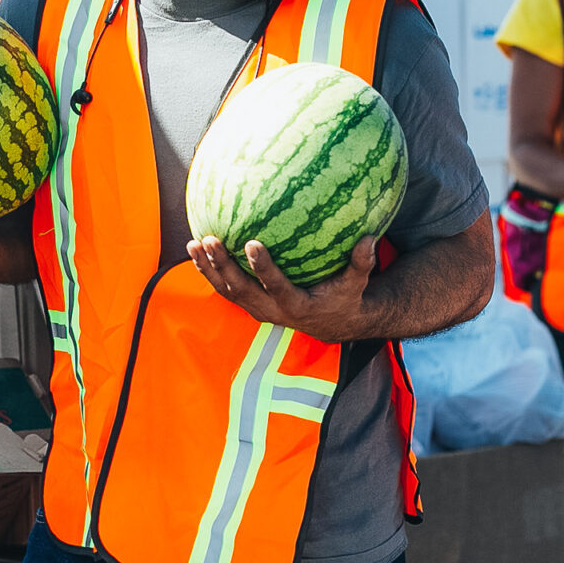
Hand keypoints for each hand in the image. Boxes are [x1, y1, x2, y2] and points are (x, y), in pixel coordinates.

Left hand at [185, 234, 378, 342]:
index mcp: (297, 306)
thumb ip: (361, 263)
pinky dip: (209, 271)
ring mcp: (258, 308)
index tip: (252, 243)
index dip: (263, 268)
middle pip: (241, 290)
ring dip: (208, 269)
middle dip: (223, 266)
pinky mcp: (250, 304)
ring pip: (226, 291)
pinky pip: (224, 288)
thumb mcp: (357, 284)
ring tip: (193, 244)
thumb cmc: (345, 297)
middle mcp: (272, 310)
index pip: (276, 287)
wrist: (332, 323)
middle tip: (211, 240)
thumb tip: (369, 239)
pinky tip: (196, 250)